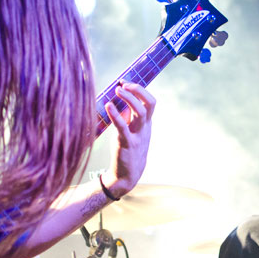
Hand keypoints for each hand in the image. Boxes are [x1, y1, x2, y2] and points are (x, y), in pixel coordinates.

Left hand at [103, 82, 155, 196]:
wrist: (127, 175)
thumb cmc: (128, 150)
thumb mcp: (132, 132)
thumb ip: (128, 117)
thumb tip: (118, 100)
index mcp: (147, 124)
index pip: (150, 101)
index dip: (140, 89)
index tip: (125, 82)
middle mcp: (145, 128)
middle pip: (149, 103)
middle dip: (138, 90)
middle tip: (123, 85)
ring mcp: (138, 135)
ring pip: (140, 112)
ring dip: (129, 99)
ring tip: (117, 90)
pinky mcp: (127, 143)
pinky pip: (123, 126)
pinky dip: (115, 114)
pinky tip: (108, 105)